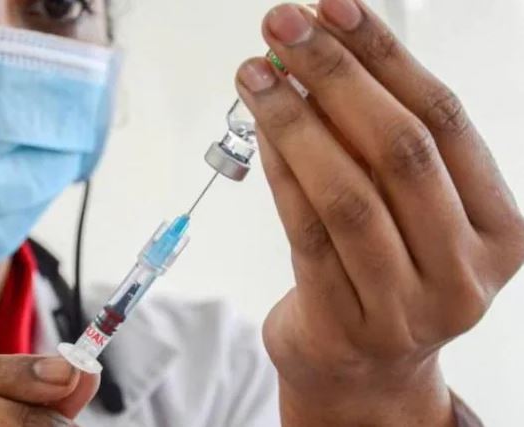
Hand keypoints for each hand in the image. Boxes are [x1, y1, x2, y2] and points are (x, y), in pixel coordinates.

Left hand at [236, 1, 523, 424]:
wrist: (364, 369)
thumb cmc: (387, 272)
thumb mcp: (411, 211)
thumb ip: (383, 145)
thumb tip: (321, 55)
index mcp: (501, 227)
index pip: (444, 119)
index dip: (385, 55)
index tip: (334, 7)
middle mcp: (466, 268)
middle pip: (400, 150)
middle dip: (336, 76)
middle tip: (284, 26)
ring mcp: (409, 306)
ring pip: (350, 193)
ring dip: (297, 120)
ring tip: (257, 74)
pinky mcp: (348, 324)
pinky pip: (308, 233)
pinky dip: (281, 172)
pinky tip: (260, 130)